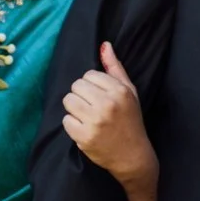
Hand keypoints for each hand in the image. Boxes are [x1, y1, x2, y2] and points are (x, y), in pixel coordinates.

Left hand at [63, 44, 157, 200]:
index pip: (88, 75)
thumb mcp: (129, 92)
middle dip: (81, 96)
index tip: (99, 97)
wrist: (133, 155)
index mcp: (120, 91)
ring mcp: (96, 122)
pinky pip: (66, 120)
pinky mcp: (85, 137)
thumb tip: (104, 45)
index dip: (91, 86)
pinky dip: (72, 125)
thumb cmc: (131, 120)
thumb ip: (115, 68)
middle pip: (75, 86)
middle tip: (92, 107)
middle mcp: (108, 104)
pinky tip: (85, 129)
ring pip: (68, 101)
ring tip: (87, 117)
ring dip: (75, 109)